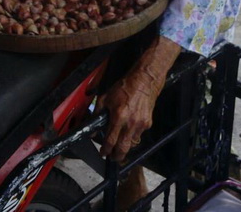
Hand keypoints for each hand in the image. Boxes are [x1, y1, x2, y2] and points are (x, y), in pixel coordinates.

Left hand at [97, 36, 180, 161]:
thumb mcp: (105, 98)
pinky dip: (133, 135)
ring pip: (132, 143)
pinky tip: (129, 131)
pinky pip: (139, 134)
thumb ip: (97, 113)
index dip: (105, 150)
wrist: (144, 81)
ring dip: (125, 146)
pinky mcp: (148, 123)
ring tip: (120, 145)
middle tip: (113, 158)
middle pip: (123, 148)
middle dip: (117, 156)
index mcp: (118, 116)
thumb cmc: (124, 87)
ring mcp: (140, 124)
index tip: (103, 153)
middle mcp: (130, 123)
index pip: (110, 140)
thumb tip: (92, 129)